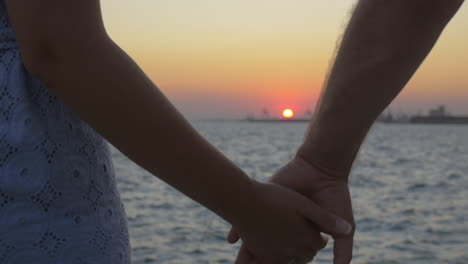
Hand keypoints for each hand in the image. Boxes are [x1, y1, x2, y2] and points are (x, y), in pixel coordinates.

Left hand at [229, 157, 354, 263]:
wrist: (324, 170)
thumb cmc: (335, 197)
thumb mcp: (344, 226)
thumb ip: (343, 249)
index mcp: (302, 234)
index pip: (288, 256)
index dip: (281, 263)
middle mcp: (286, 225)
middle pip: (269, 247)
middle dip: (257, 259)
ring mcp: (275, 212)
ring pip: (256, 233)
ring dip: (246, 247)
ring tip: (238, 260)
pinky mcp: (267, 198)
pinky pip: (249, 214)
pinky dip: (239, 228)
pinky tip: (232, 239)